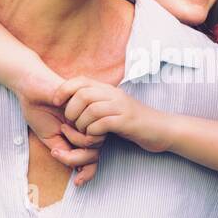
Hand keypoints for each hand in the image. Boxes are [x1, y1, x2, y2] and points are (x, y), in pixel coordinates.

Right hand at [15, 70, 103, 185]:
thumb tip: (79, 169)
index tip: (78, 183)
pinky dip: (76, 133)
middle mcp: (86, 127)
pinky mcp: (90, 109)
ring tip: (62, 130)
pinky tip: (64, 125)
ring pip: (94, 145)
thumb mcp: (51, 139)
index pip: (91, 157)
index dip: (88, 173)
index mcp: (78, 135)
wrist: (31, 89)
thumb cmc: (38, 111)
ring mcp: (89, 118)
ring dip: (75, 143)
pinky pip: (91, 131)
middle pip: (95, 154)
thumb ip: (65, 153)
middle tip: (57, 152)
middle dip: (77, 160)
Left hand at [52, 76, 174, 153]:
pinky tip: (95, 137)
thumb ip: (98, 102)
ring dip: (81, 124)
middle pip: (83, 94)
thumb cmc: (135, 121)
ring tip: (84, 132)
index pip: (81, 80)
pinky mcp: (126, 122)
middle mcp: (114, 95)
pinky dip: (93, 132)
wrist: (162, 129)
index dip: (64, 89)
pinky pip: (102, 124)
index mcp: (109, 89)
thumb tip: (75, 102)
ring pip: (90, 110)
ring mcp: (121, 107)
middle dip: (71, 110)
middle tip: (71, 123)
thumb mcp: (114, 107)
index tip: (55, 102)